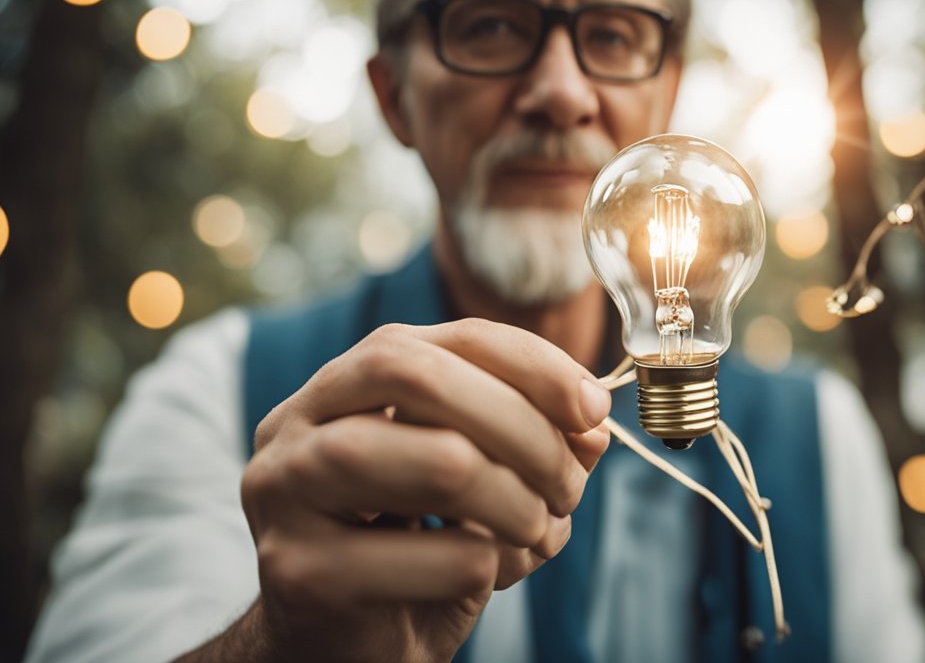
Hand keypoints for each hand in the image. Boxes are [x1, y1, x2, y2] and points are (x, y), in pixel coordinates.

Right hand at [236, 319, 612, 662]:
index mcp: (348, 382)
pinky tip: (484, 576)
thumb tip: (592, 422)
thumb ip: (531, 440)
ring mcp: (285, 491)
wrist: (346, 649)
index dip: (537, 365)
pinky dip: (488, 566)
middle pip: (429, 381)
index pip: (452, 339)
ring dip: (517, 503)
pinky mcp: (296, 569)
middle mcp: (299, 420)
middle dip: (527, 432)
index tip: (593, 409)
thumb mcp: (481, 480)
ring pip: (442, 462)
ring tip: (535, 532)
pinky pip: (437, 554)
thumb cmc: (415, 552)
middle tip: (568, 486)